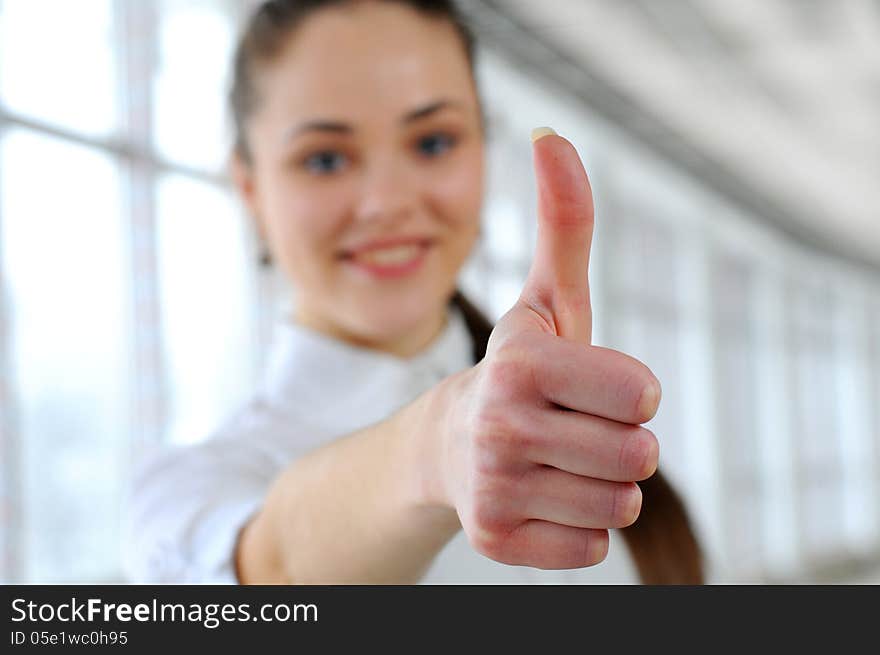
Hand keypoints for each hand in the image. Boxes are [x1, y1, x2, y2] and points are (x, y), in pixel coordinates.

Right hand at [438, 129, 660, 568]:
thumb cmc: (517, 369)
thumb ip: (564, 221)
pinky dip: (578, 526)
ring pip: (619, 505)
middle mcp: (500, 425)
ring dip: (600, 482)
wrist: (442, 447)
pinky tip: (539, 497)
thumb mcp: (546, 298)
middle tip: (572, 427)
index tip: (590, 385)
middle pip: (638, 456)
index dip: (628, 391)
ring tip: (554, 460)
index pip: (643, 396)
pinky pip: (593, 547)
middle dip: (619, 441)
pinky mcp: (496, 541)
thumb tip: (552, 134)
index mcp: (519, 362)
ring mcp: (494, 489)